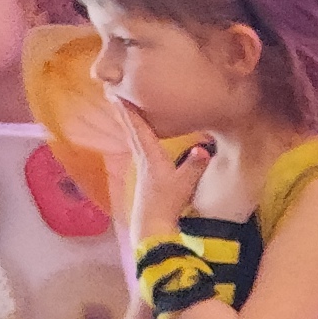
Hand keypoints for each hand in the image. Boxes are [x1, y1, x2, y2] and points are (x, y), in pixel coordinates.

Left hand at [110, 94, 212, 254]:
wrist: (152, 225)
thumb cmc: (166, 203)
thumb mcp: (184, 184)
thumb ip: (194, 166)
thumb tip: (203, 149)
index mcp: (150, 156)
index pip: (138, 128)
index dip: (129, 111)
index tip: (117, 93)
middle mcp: (143, 158)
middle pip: (131, 130)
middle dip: (124, 112)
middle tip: (113, 93)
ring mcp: (142, 167)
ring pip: (133, 138)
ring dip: (129, 123)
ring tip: (124, 109)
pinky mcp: (145, 176)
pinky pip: (139, 148)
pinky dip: (136, 136)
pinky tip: (139, 137)